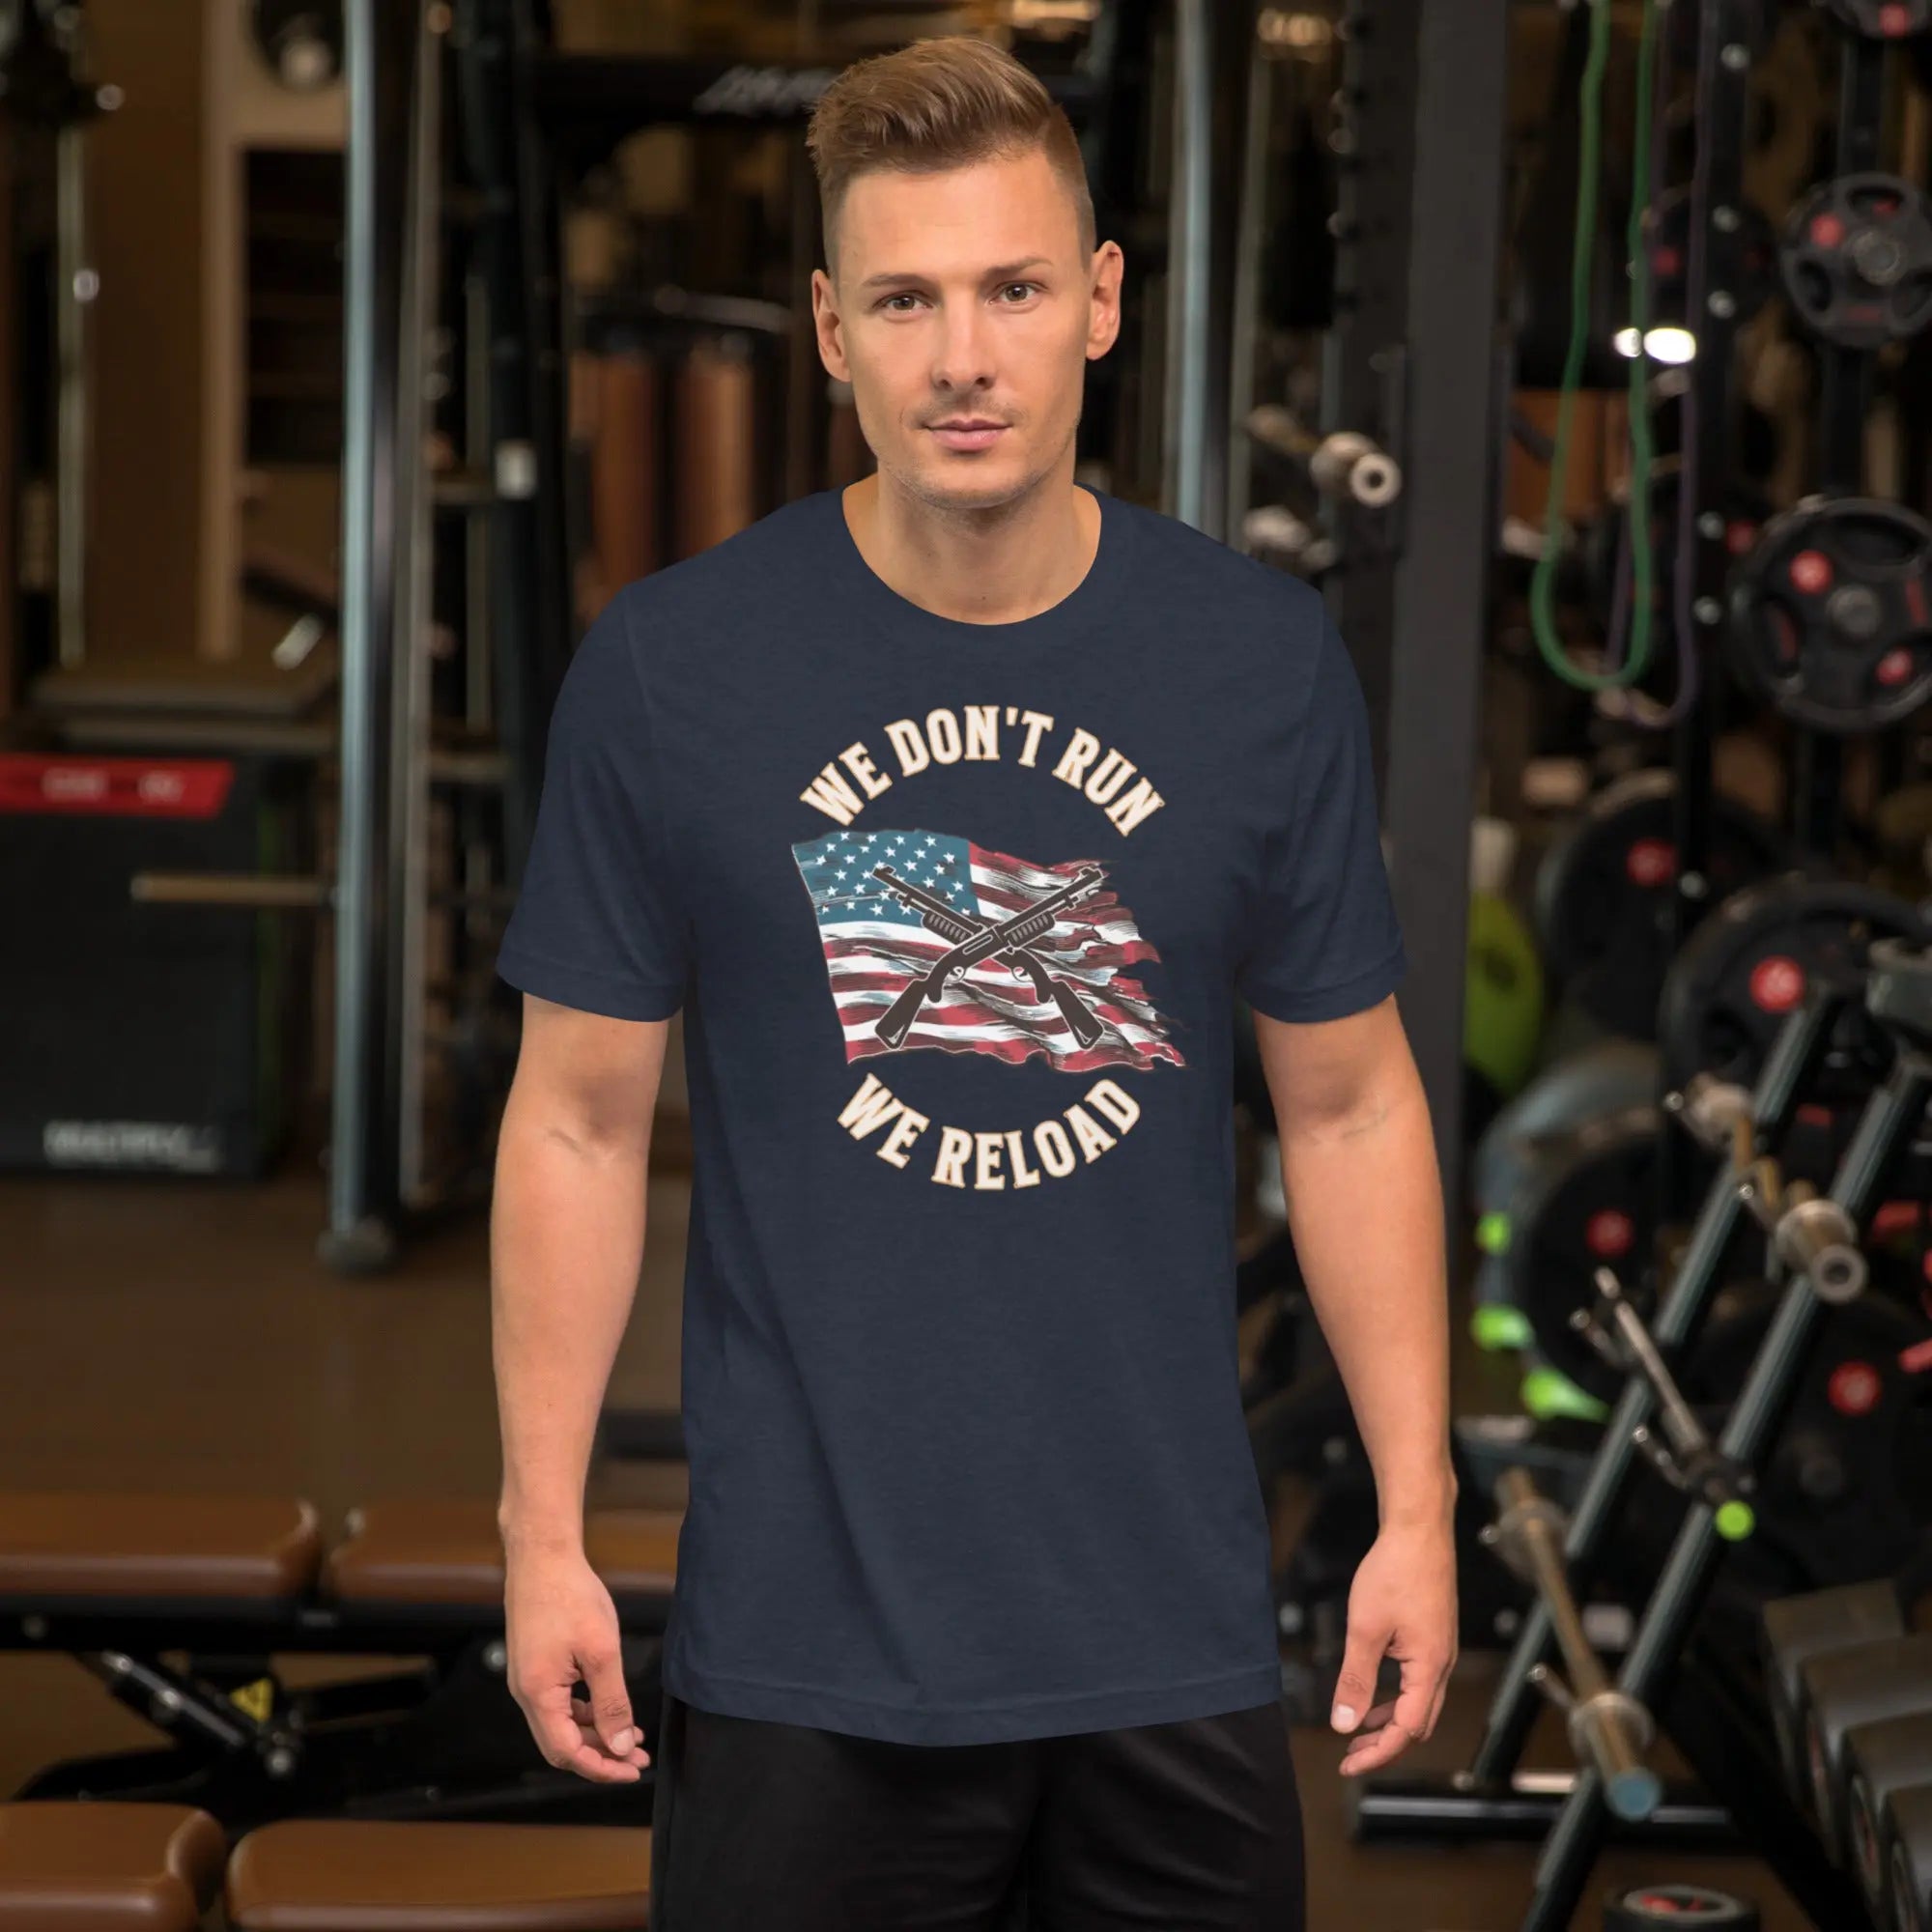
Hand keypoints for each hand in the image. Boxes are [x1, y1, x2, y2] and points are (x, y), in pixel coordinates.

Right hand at [504, 1542, 650, 1782]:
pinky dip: (584, 1712)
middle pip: (562, 1744)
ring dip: (595, 1733)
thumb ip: (612, 1703)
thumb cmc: (570, 1596)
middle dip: (600, 1755)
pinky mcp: (534, 1666)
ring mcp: (528, 1679)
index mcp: (538, 1694)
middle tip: (636, 1757)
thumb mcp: (601, 1652)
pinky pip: (558, 1703)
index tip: (631, 1770)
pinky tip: (609, 1708)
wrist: (543, 1557)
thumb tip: (620, 1746)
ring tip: (631, 1735)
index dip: (600, 1767)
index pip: (567, 1752)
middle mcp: (526, 1694)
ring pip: (561, 1724)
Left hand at [1330, 1517, 1457, 1776]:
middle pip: (1418, 1724)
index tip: (1347, 1764)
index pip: (1406, 1730)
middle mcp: (1442, 1665)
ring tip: (1358, 1730)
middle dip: (1385, 1744)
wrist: (1419, 1530)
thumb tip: (1344, 1723)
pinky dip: (1396, 1697)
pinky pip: (1418, 1682)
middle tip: (1350, 1754)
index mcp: (1429, 1668)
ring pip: (1419, 1704)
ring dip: (1390, 1722)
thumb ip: (1356, 1679)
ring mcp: (1440, 1650)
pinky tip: (1374, 1692)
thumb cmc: (1395, 1572)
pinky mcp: (1434, 1637)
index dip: (1377, 1752)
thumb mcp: (1365, 1629)